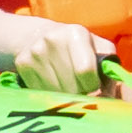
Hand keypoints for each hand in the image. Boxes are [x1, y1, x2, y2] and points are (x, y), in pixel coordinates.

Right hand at [0, 19, 118, 96]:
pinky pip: (40, 92)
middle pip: (71, 85)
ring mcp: (35, 51)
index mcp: (76, 33)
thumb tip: (109, 98)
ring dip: (65, 98)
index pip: (85, 70)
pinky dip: (50, 96)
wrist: (39, 36)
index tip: (96, 90)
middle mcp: (52, 39)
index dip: (94, 87)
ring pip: (55, 92)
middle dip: (81, 96)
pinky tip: (53, 84)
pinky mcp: (22, 63)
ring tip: (68, 88)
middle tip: (83, 93)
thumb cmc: (79, 47)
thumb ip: (109, 70)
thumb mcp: (98, 49)